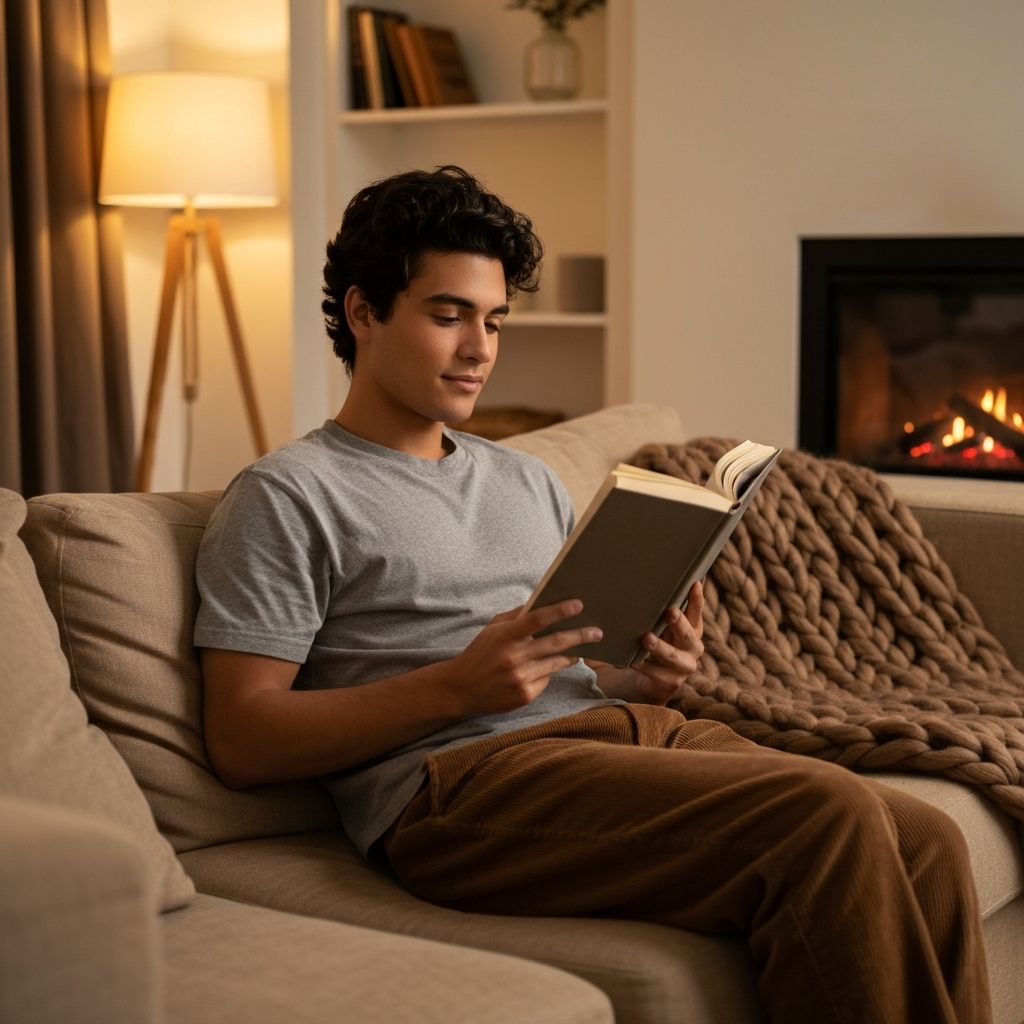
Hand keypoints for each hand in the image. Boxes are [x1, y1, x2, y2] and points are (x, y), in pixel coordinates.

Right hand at [444, 599, 602, 716]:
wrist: (461, 688)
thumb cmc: (480, 653)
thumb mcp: (493, 629)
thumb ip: (517, 616)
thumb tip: (542, 602)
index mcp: (505, 636)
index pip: (537, 619)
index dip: (559, 611)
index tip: (578, 604)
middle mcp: (514, 657)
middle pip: (556, 642)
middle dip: (581, 636)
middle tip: (598, 632)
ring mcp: (521, 678)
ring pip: (557, 663)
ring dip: (571, 655)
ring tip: (579, 650)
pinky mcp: (525, 695)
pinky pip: (546, 679)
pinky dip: (547, 673)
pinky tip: (540, 670)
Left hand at [631, 581, 704, 704]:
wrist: (654, 680)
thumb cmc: (658, 643)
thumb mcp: (662, 626)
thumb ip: (664, 608)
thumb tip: (654, 575)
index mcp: (693, 630)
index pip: (697, 612)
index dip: (697, 599)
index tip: (695, 583)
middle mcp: (693, 648)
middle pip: (688, 635)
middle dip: (679, 623)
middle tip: (670, 612)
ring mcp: (684, 667)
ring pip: (672, 656)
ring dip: (660, 647)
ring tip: (647, 639)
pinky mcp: (671, 683)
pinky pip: (656, 674)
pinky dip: (643, 666)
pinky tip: (632, 661)